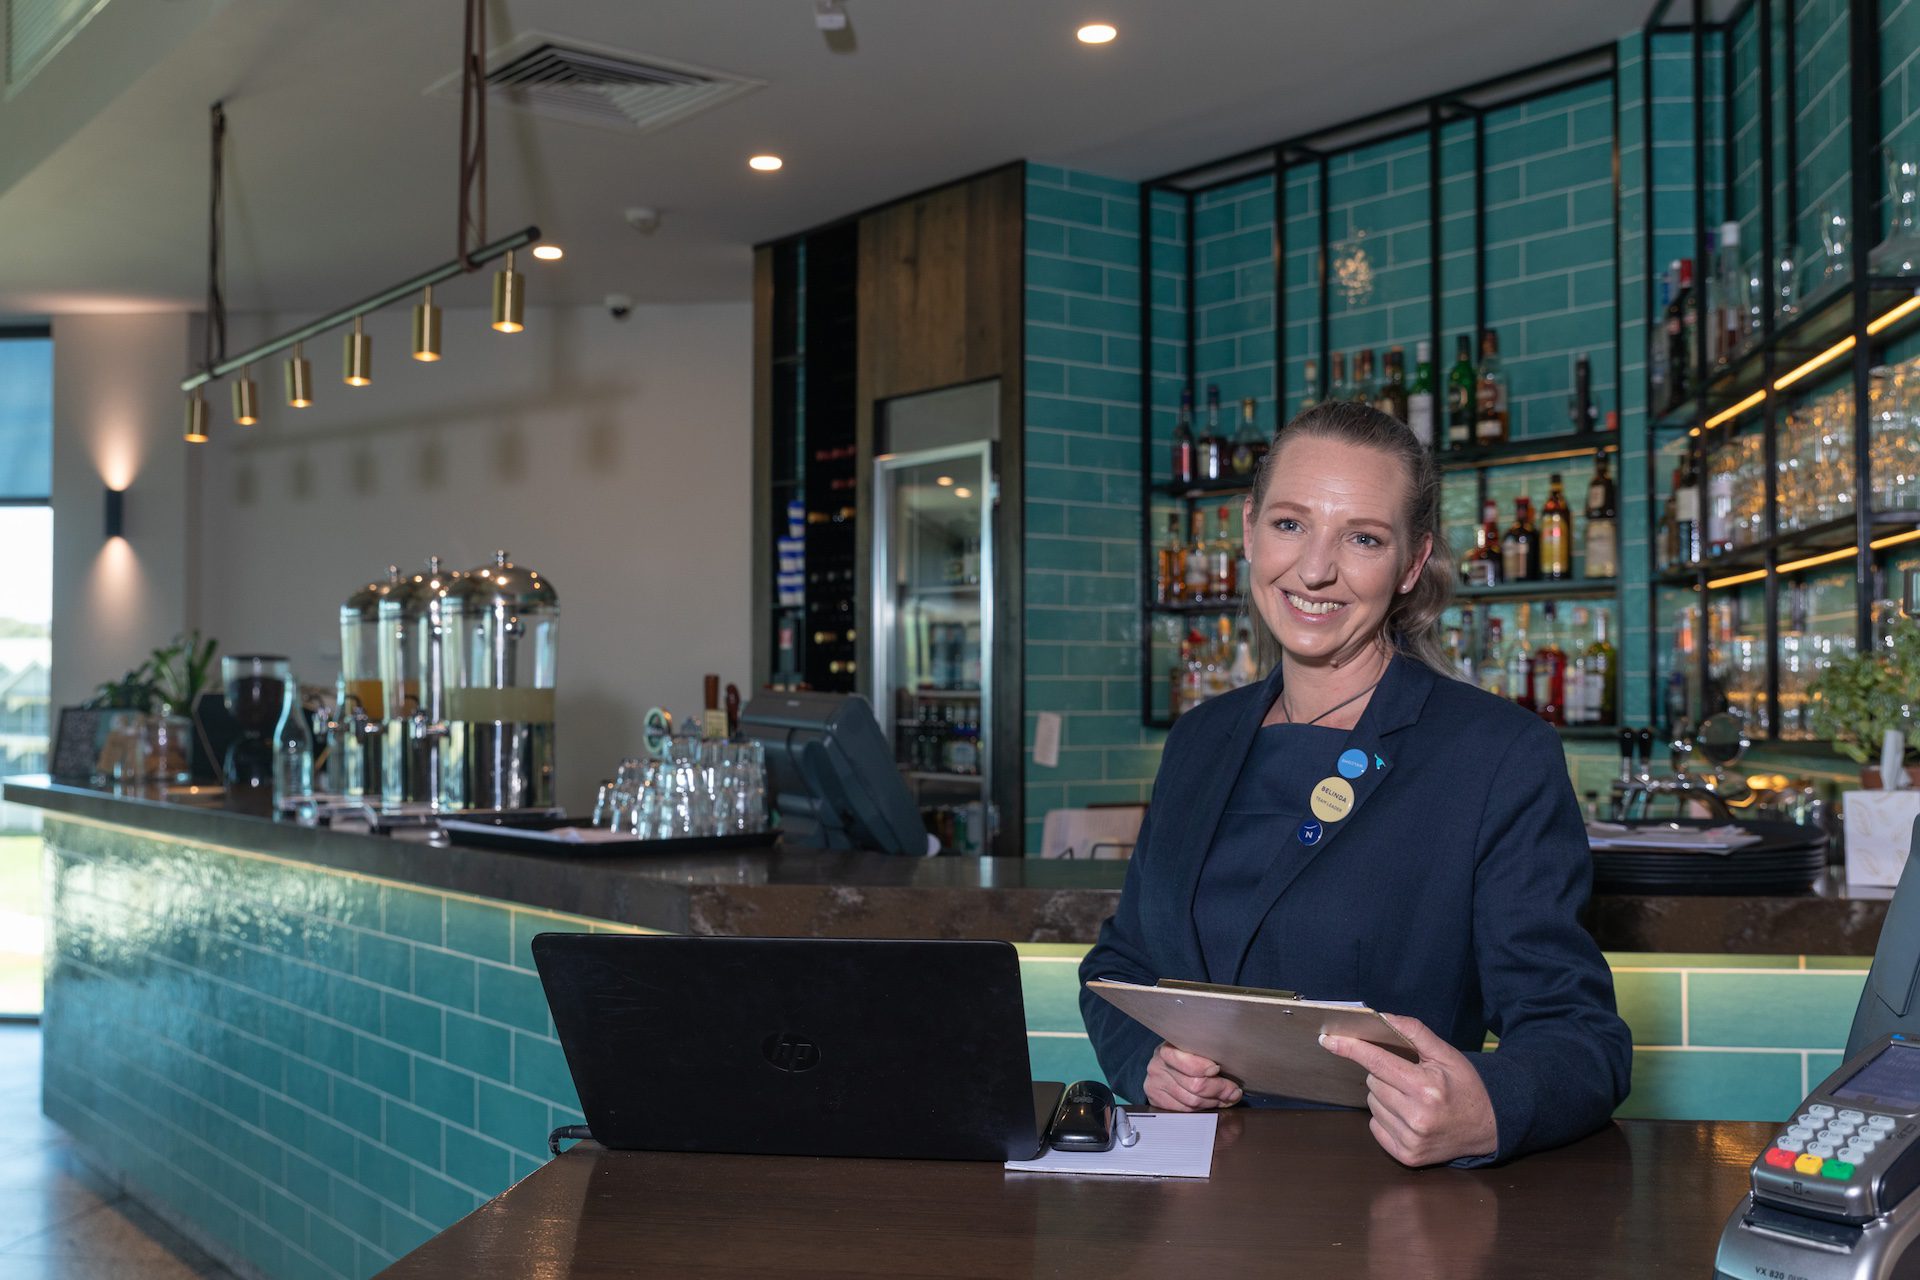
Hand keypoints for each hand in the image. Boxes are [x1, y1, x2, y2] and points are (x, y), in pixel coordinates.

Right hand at [1142, 1042, 1242, 1110]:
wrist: (1164, 1064)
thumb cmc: (1185, 1055)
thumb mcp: (1195, 1049)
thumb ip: (1211, 1060)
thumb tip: (1233, 1089)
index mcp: (1169, 1048)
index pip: (1190, 1064)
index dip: (1206, 1069)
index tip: (1219, 1070)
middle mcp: (1158, 1065)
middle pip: (1195, 1085)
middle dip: (1219, 1090)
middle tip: (1233, 1091)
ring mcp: (1155, 1084)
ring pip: (1192, 1101)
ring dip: (1213, 1102)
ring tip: (1224, 1097)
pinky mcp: (1155, 1099)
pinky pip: (1184, 1110)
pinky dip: (1201, 1109)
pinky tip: (1209, 1103)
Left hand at [1320, 1014, 1496, 1166]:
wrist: (1488, 1127)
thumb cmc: (1465, 1085)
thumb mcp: (1446, 1054)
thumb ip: (1414, 1032)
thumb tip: (1382, 1016)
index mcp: (1426, 1087)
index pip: (1377, 1062)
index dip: (1351, 1048)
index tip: (1327, 1039)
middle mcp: (1417, 1116)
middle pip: (1373, 1081)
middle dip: (1383, 1074)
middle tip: (1408, 1078)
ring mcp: (1411, 1140)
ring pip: (1372, 1104)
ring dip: (1384, 1096)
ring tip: (1412, 1099)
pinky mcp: (1407, 1156)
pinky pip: (1375, 1127)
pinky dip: (1385, 1118)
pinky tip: (1408, 1116)